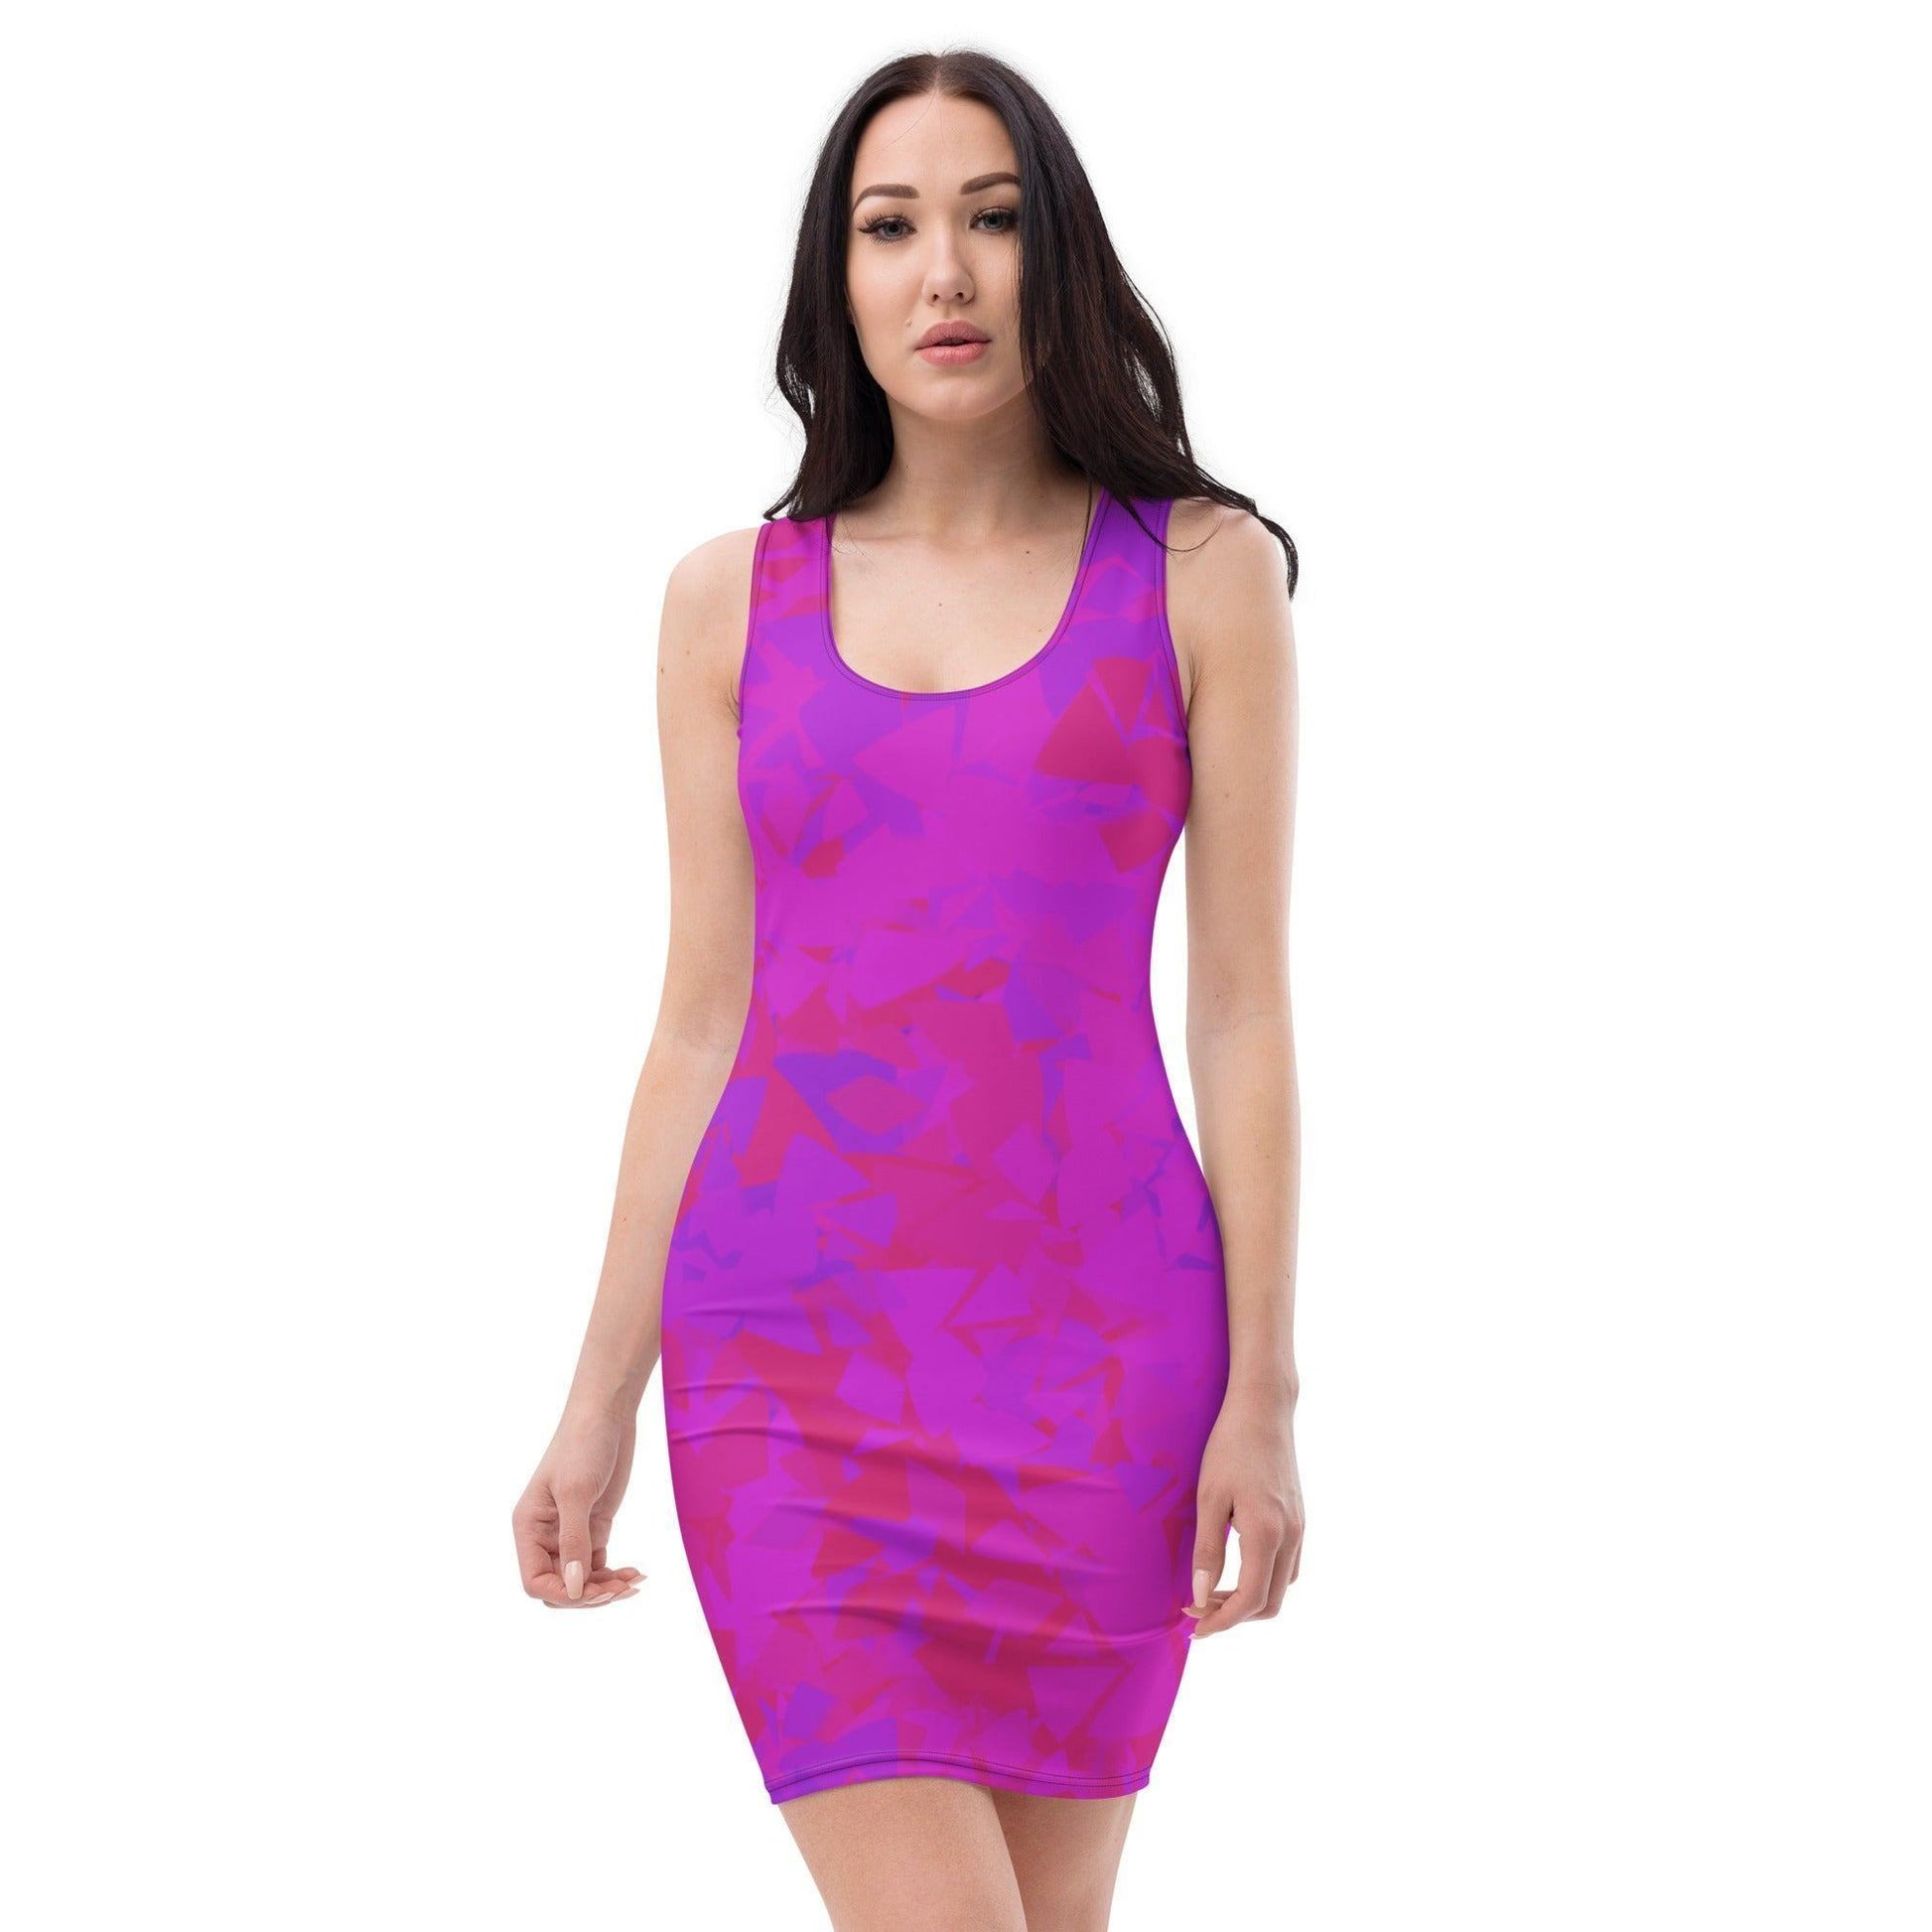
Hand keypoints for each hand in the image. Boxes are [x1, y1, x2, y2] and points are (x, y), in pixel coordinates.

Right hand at [512, 1407, 646, 1608]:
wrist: (607, 1414)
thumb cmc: (583, 1445)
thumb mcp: (576, 1492)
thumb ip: (574, 1541)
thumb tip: (572, 1589)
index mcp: (529, 1527)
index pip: (535, 1581)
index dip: (562, 1593)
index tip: (594, 1590)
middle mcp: (545, 1535)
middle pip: (559, 1586)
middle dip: (587, 1594)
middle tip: (621, 1589)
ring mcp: (570, 1532)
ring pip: (581, 1580)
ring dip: (606, 1588)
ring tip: (634, 1582)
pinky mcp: (594, 1527)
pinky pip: (599, 1565)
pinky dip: (615, 1574)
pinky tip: (637, 1574)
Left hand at [1183, 1380, 1302, 1637]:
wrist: (1264, 1409)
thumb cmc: (1230, 1447)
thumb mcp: (1209, 1497)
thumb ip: (1207, 1550)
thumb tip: (1200, 1596)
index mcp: (1268, 1534)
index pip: (1251, 1600)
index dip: (1222, 1621)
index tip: (1194, 1626)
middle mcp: (1291, 1536)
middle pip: (1271, 1603)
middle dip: (1235, 1615)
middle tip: (1198, 1607)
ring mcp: (1299, 1528)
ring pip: (1282, 1586)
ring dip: (1250, 1599)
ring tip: (1213, 1590)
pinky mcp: (1299, 1518)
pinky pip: (1287, 1566)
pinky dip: (1263, 1579)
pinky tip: (1236, 1567)